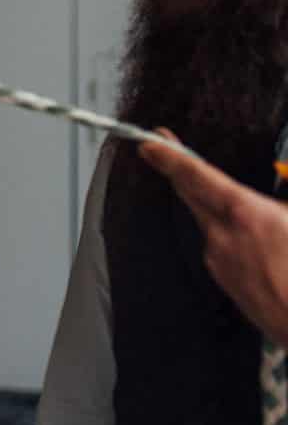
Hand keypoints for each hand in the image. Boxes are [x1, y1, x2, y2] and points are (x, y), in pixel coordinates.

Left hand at [141, 131, 287, 345]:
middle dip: (183, 175)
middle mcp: (223, 237)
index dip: (170, 156)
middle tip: (168, 153)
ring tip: (263, 223)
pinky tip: (264, 250)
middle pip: (194, 197)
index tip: (150, 142)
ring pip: (213, 225)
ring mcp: (221, 262)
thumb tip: (277, 184)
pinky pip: (224, 249)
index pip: (197, 177)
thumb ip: (281, 202)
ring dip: (224, 214)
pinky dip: (235, 241)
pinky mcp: (225, 282)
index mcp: (245, 215)